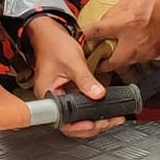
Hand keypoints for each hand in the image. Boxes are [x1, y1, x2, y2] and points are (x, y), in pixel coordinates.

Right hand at [24, 15, 124, 138]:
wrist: (49, 33)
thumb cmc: (53, 44)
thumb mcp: (73, 61)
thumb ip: (86, 79)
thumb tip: (99, 94)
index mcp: (46, 94)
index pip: (63, 120)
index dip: (79, 126)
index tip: (94, 123)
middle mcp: (51, 100)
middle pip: (72, 124)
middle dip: (93, 126)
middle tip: (111, 121)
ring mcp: (59, 98)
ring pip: (77, 119)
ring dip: (95, 121)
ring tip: (112, 119)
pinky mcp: (67, 95)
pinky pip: (80, 109)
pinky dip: (93, 112)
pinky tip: (106, 111)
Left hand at [86, 0, 159, 73]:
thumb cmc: (156, 1)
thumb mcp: (129, 0)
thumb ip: (112, 14)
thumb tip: (101, 24)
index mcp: (125, 23)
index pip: (97, 32)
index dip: (84, 37)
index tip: (77, 40)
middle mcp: (134, 41)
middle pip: (110, 62)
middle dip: (99, 63)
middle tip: (92, 59)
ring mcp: (144, 52)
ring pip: (123, 64)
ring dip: (114, 61)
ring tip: (108, 55)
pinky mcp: (152, 56)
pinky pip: (135, 61)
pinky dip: (128, 57)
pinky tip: (126, 51)